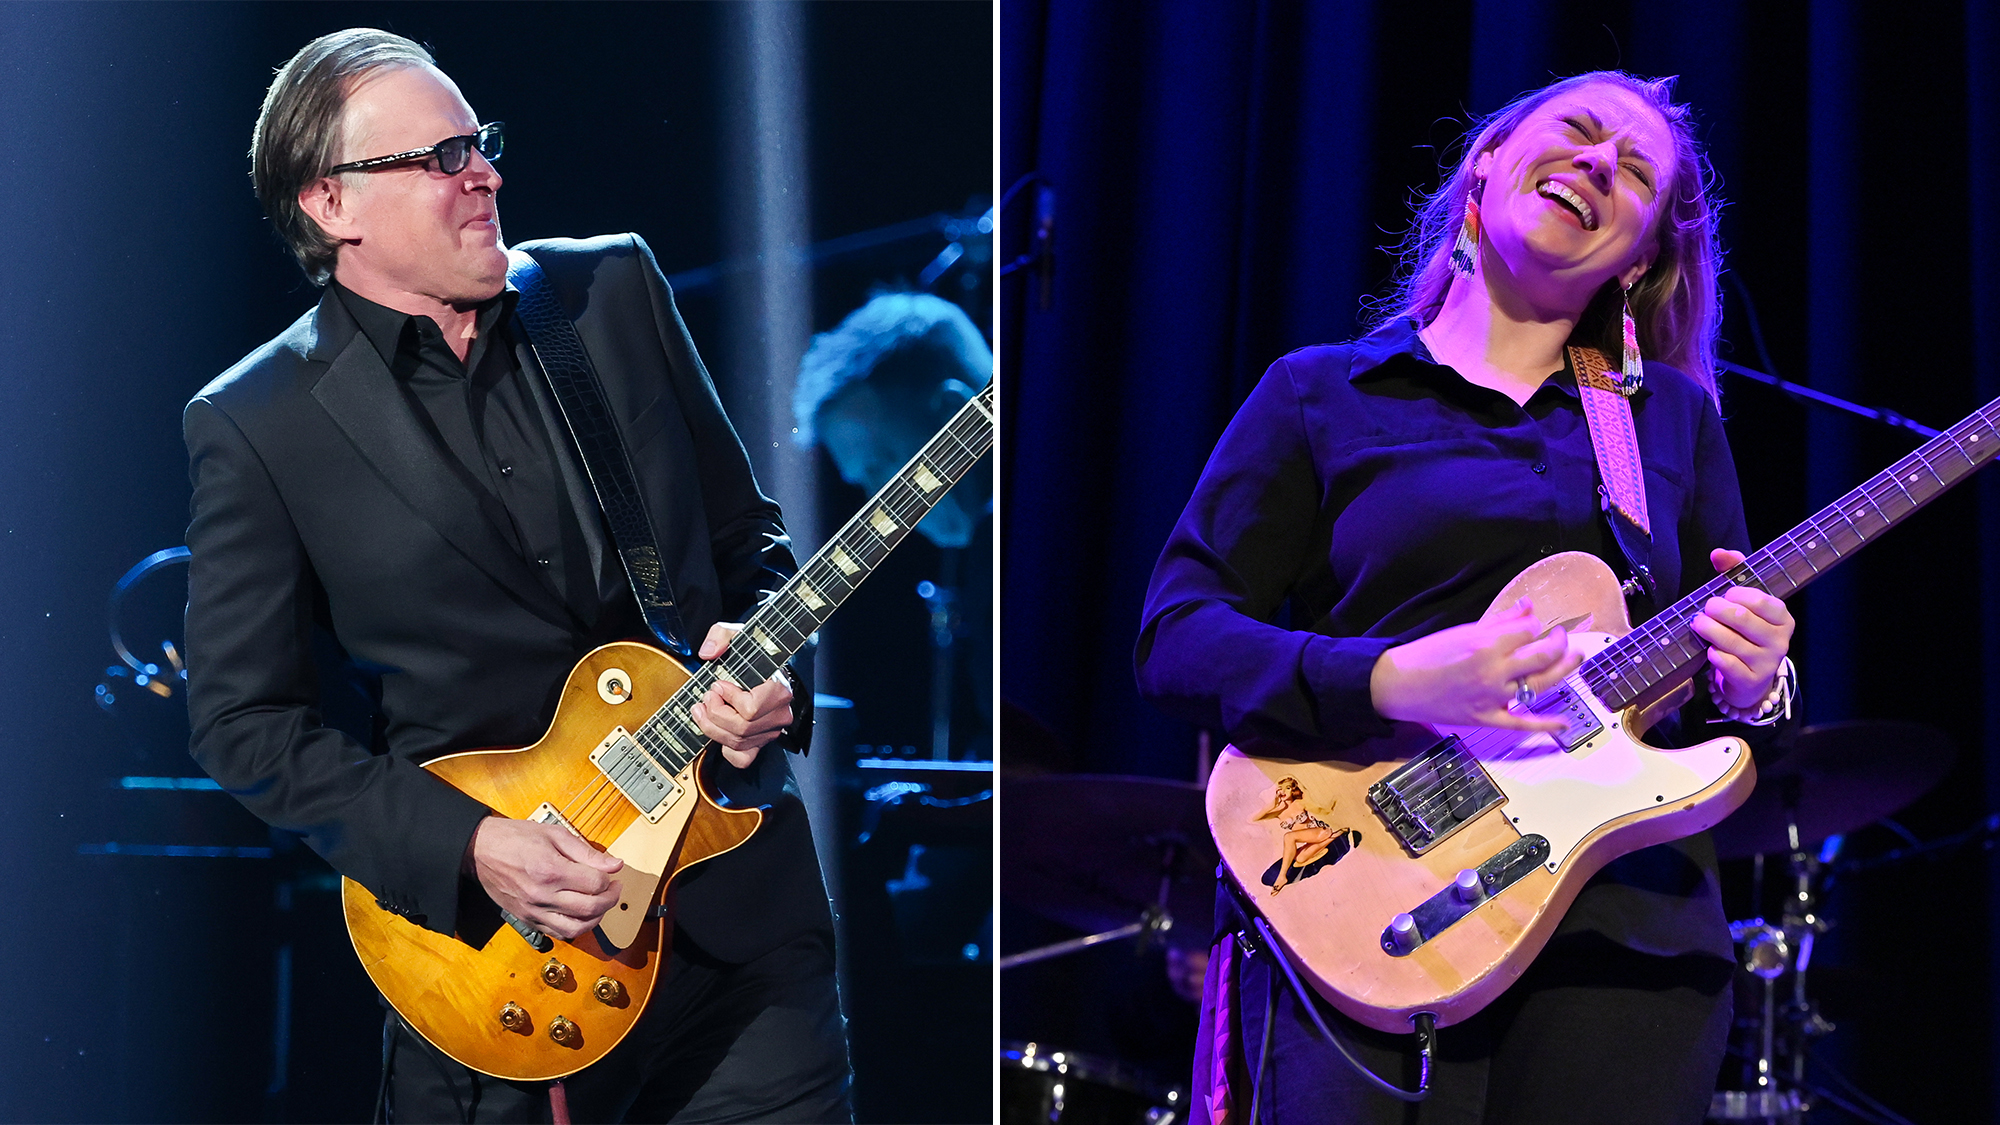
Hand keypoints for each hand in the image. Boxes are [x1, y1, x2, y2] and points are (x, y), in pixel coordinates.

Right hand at [467, 816, 623, 940]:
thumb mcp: (554, 834)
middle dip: (610, 900)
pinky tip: (580, 913)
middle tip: (614, 889)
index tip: (612, 874)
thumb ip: (586, 852)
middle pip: (590, 908)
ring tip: (600, 904)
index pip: (595, 884)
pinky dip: (574, 927)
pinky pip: (557, 932)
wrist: (479, 851)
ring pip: (576, 928)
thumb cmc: (515, 838)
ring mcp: (533, 911)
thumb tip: (614, 864)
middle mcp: (542, 895)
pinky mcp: (526, 919)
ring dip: (596, 919)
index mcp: (550, 870)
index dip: (610, 880)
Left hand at [690, 622, 794, 768]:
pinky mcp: (760, 743)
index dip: (728, 699)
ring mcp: (771, 731)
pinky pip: (742, 758)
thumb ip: (721, 635)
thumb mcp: (738, 633)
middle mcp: (780, 715)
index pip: (750, 709)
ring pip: (737, 743)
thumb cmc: (754, 652)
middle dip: (714, 713)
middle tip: (706, 697)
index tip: (718, 685)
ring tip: (702, 710)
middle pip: (740, 728)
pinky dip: (726, 748)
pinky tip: (719, 731)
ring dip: (712, 728)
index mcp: (779, 690)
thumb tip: (709, 653)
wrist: (765, 666)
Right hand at [1369, 598, 1580, 733]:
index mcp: (1485, 645)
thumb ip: (1500, 620)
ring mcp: (1492, 697)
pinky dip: (1546, 725)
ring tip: (1575, 658)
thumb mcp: (1463, 632)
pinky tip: (1564, 723)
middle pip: (1543, 655)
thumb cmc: (1425, 656)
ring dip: (1564, 671)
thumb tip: (1527, 606)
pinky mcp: (1486, 719)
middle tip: (1562, 638)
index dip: (1536, 625)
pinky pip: (1523, 723)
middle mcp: (1493, 671)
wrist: (1397, 686)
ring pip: (1541, 684)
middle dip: (1559, 643)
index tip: (1534, 625)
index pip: (1529, 630)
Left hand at [1690, 548, 1794, 710]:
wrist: (1749, 680)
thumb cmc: (1745, 633)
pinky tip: (1710, 650)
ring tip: (1699, 623)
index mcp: (1783, 618)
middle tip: (1706, 609)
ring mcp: (1766, 662)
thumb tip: (1718, 553)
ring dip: (1708, 629)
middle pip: (1742, 619)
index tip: (1725, 595)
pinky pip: (1726, 662)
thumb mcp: (1745, 603)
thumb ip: (1734, 573)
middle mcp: (1779, 641)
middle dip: (1716, 610)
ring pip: (1731, 641)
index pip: (1760, 600)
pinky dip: (1713, 653)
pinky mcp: (1750, 680)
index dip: (1736, 595)